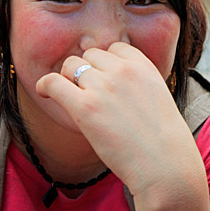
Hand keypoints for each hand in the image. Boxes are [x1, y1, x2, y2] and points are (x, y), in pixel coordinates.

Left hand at [36, 42, 209, 210]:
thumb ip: (138, 82)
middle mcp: (123, 70)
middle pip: (90, 54)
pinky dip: (45, 86)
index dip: (107, 62)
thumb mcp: (159, 96)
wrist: (164, 163)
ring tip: (71, 98)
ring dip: (68, 80)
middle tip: (89, 93)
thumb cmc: (163, 139)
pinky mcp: (85, 107)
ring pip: (70, 66)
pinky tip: (45, 93)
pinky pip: (53, 83)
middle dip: (87, 70)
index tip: (104, 78)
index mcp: (143, 65)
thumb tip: (114, 81)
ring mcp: (104, 86)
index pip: (115, 47)